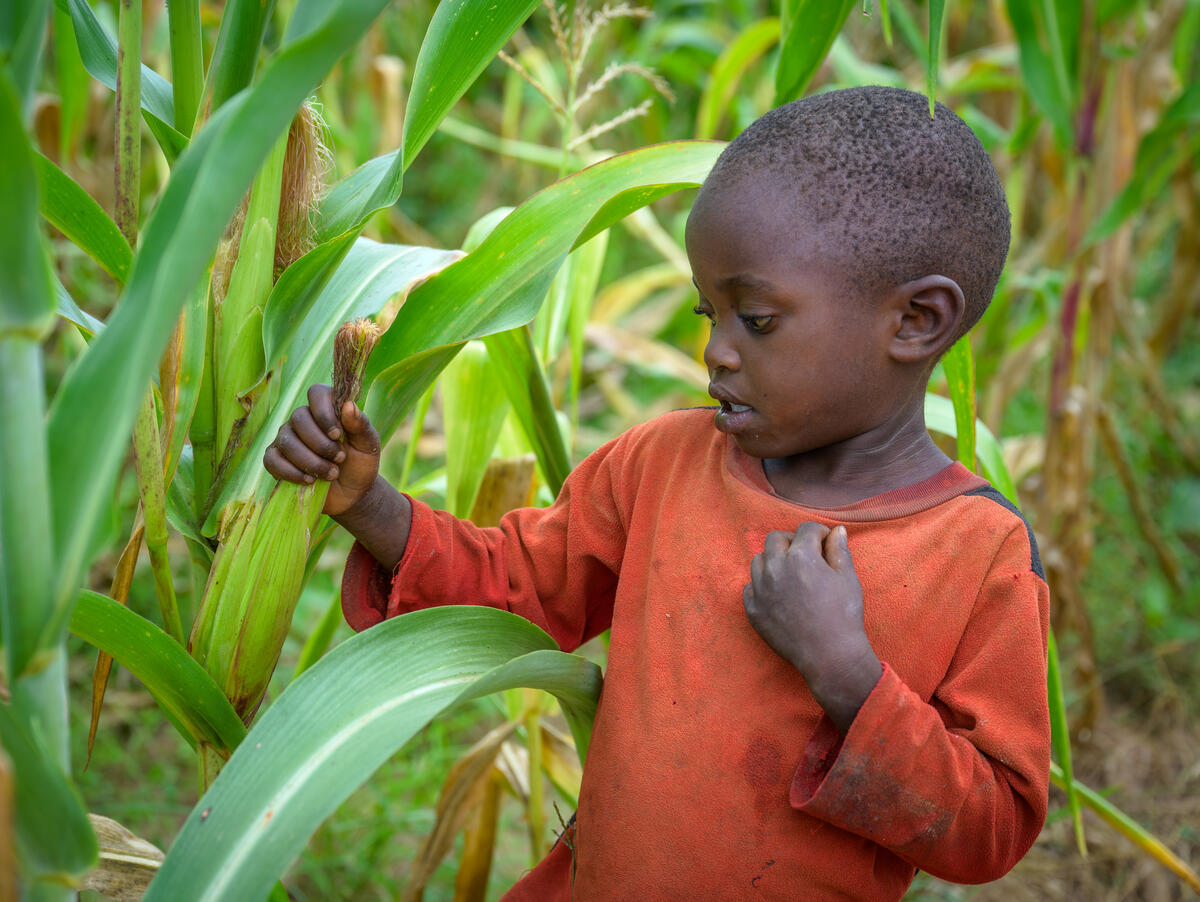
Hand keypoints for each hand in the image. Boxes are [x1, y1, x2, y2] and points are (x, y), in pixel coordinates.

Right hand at [263, 384, 380, 516]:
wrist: (351, 494)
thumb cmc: (360, 464)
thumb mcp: (368, 446)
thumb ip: (361, 425)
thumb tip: (349, 405)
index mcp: (327, 409)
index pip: (316, 393)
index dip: (324, 412)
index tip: (337, 434)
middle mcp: (303, 419)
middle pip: (299, 418)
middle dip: (321, 443)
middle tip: (340, 459)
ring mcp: (287, 438)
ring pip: (287, 441)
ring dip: (311, 461)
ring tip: (331, 474)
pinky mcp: (276, 459)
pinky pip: (272, 460)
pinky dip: (292, 472)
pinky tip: (309, 480)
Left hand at [743, 522, 881, 731]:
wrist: (830, 655)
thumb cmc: (844, 615)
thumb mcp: (847, 578)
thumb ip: (839, 550)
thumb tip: (837, 530)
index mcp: (801, 555)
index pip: (805, 529)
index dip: (819, 533)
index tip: (826, 543)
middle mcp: (775, 567)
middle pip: (775, 539)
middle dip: (792, 541)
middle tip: (805, 555)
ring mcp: (760, 589)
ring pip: (758, 560)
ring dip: (773, 560)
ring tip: (789, 574)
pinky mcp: (753, 609)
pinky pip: (750, 587)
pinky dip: (761, 585)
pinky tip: (778, 594)